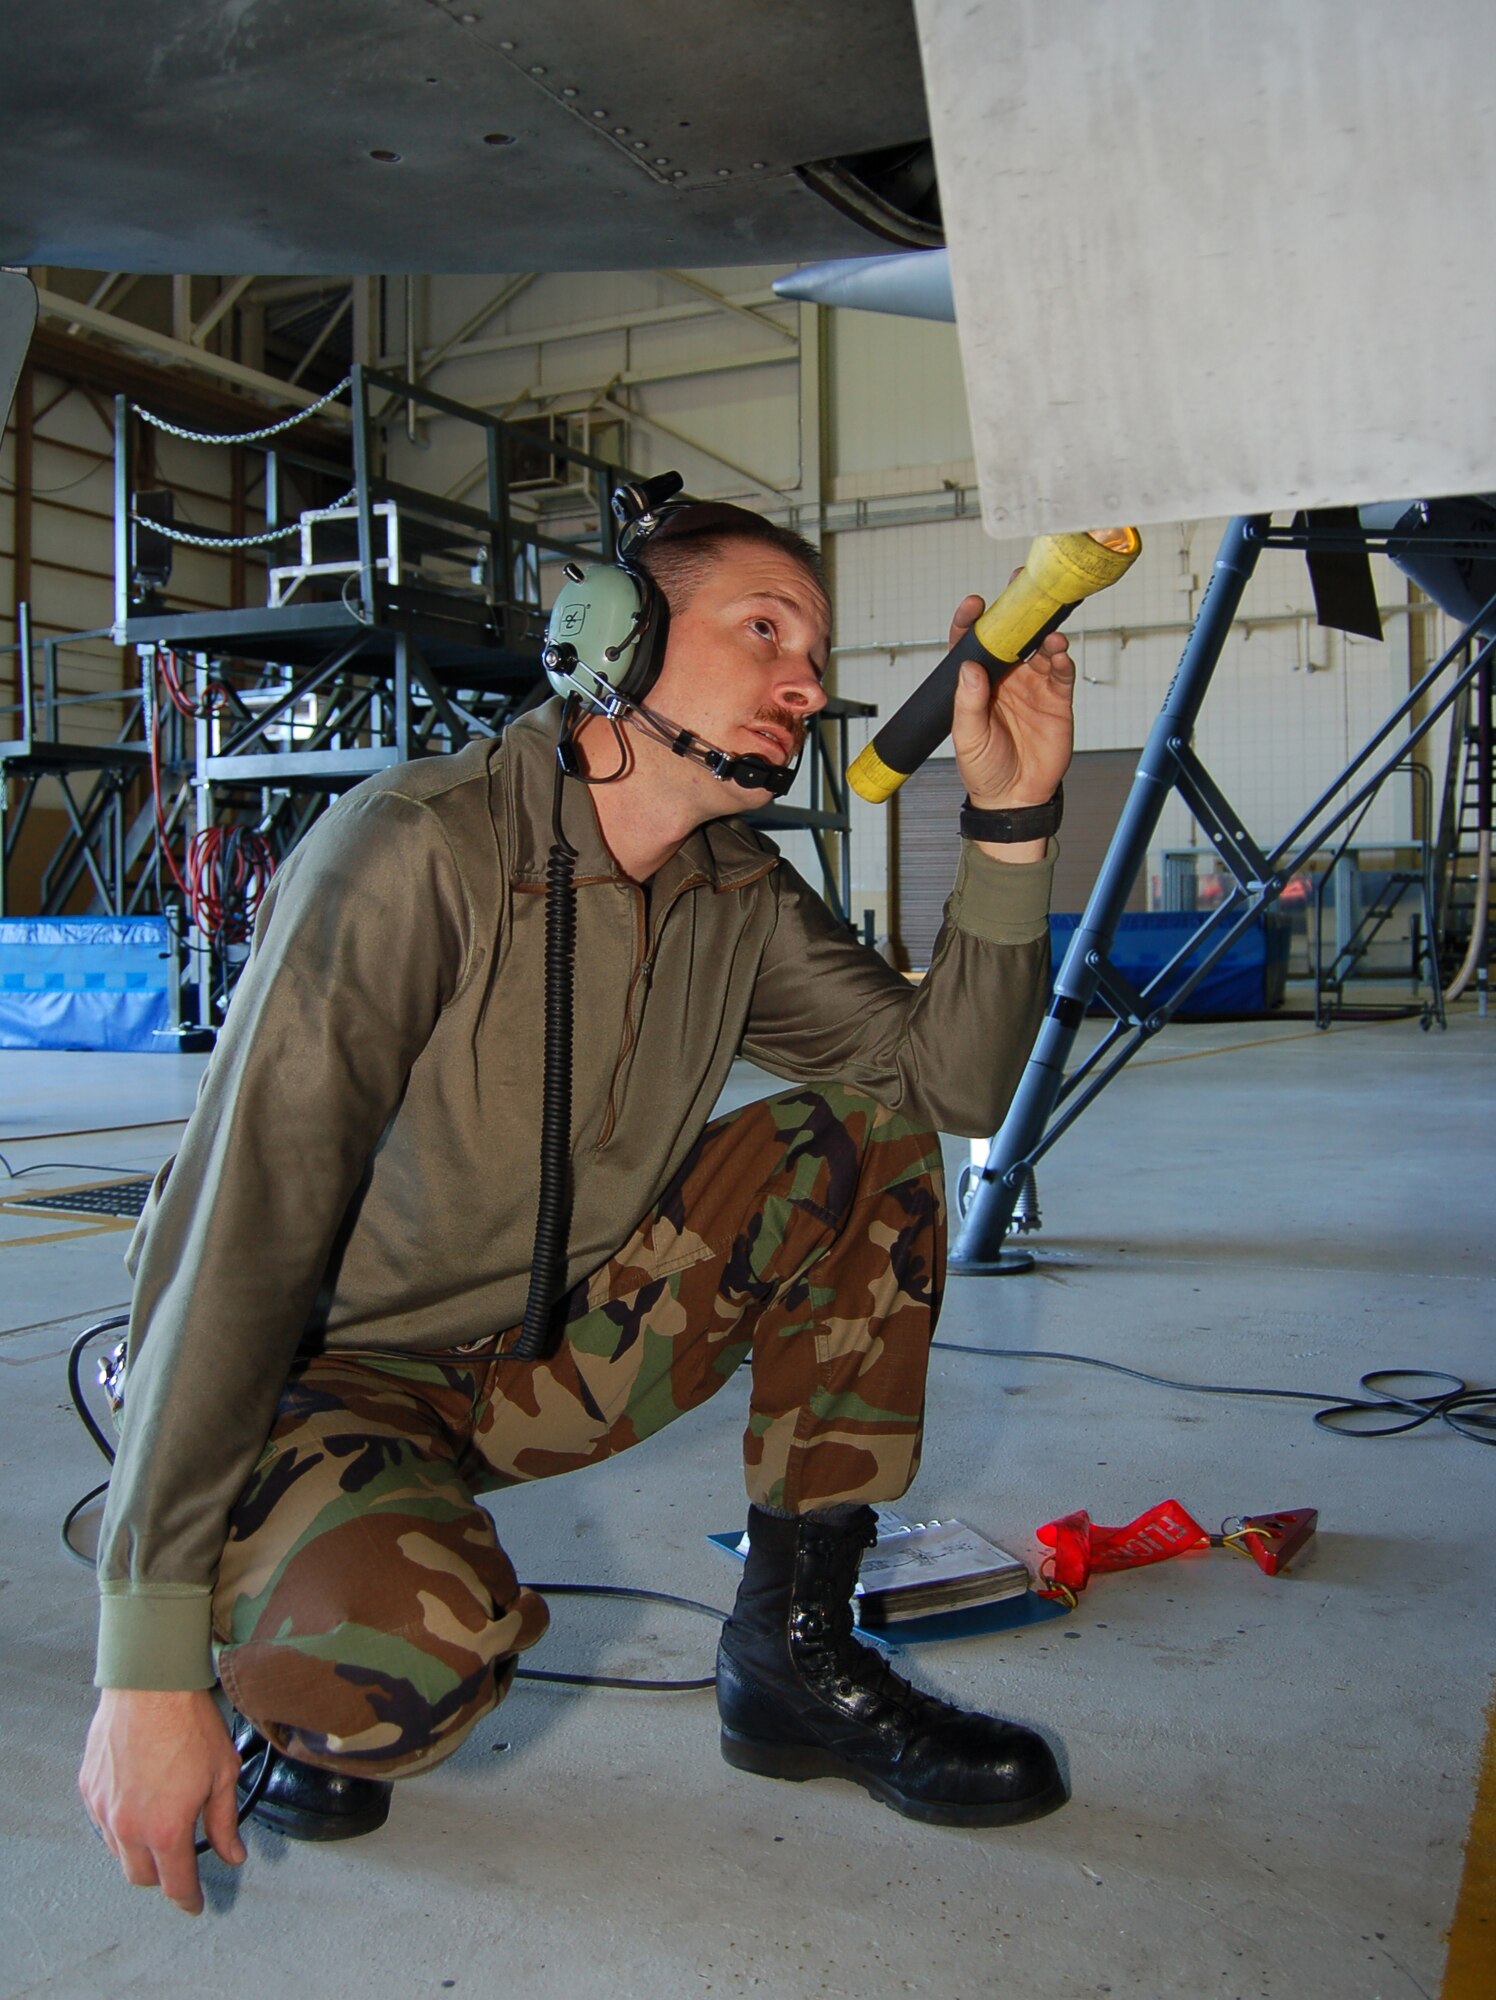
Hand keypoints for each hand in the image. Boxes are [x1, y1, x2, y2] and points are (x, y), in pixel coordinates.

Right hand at [80, 1688, 245, 1914]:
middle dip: (164, 1877)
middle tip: (181, 1863)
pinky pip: (104, 1824)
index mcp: (166, 1828)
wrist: (151, 1684)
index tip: (195, 1904)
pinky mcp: (89, 1790)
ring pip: (119, 1854)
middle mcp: (129, 1826)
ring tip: (161, 1827)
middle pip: (142, 1877)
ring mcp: (104, 1809)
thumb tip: (233, 1853)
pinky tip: (140, 1804)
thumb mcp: (222, 1774)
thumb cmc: (189, 1723)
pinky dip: (121, 1826)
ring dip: (140, 1852)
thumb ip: (224, 1822)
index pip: (175, 1885)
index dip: (189, 1900)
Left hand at [947, 584, 1075, 811]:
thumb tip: (970, 667)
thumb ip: (967, 703)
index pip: (972, 642)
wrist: (1015, 798)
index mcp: (977, 682)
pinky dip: (1062, 659)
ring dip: (1045, 635)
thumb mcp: (968, 738)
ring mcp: (1032, 685)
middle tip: (1021, 586)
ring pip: (1040, 648)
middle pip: (1011, 634)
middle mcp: (1006, 677)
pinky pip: (1061, 672)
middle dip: (1017, 609)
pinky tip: (1060, 655)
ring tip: (1048, 634)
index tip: (975, 605)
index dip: (972, 621)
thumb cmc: (984, 769)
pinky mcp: (1056, 698)